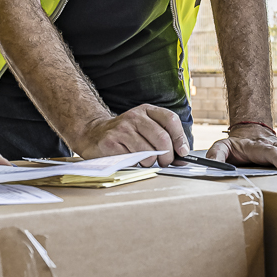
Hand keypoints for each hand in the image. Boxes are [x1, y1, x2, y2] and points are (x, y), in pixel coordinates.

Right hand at [76, 104, 190, 163]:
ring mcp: (122, 129)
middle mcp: (134, 117)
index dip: (180, 137)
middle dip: (167, 156)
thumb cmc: (124, 134)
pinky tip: (132, 161)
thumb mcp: (144, 128)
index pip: (170, 119)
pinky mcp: (111, 142)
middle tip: (164, 163)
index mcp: (146, 110)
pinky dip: (136, 165)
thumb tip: (183, 156)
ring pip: (148, 152)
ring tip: (146, 162)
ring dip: (151, 163)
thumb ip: (164, 138)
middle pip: (162, 138)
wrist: (93, 134)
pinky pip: (132, 160)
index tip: (183, 152)